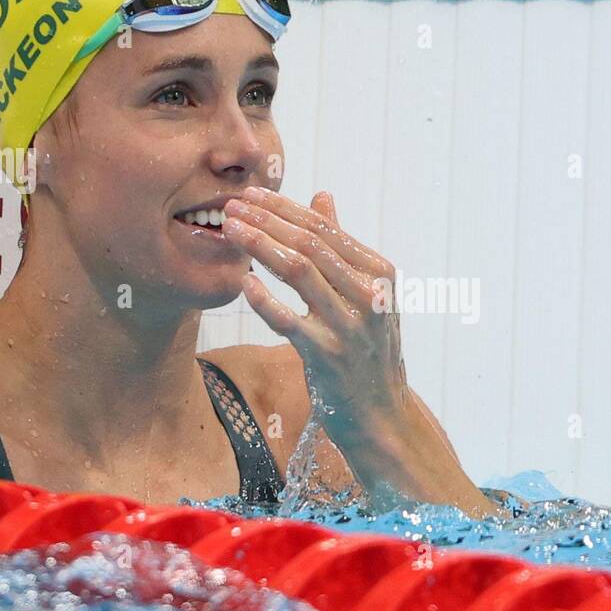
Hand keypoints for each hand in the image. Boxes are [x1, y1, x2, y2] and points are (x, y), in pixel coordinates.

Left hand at [222, 186, 406, 442]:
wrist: (382, 415)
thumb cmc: (367, 351)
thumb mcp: (365, 295)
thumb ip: (341, 247)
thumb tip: (322, 197)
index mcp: (379, 273)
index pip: (324, 229)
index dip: (284, 208)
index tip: (250, 195)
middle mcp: (370, 295)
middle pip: (309, 244)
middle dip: (265, 220)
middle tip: (230, 206)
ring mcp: (351, 326)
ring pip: (299, 272)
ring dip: (259, 246)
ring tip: (229, 230)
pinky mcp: (329, 356)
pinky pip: (288, 321)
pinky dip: (263, 300)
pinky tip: (242, 283)